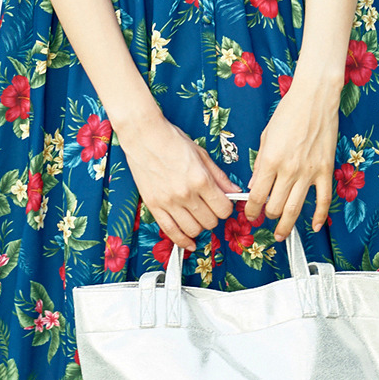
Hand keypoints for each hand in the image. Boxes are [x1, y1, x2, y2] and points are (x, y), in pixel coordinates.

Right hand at [116, 112, 241, 255]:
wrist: (144, 136)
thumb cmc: (172, 140)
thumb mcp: (202, 154)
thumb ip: (219, 177)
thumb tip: (235, 192)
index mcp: (200, 180)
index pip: (223, 209)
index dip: (226, 208)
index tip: (222, 203)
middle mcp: (185, 194)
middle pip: (210, 221)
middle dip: (213, 216)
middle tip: (209, 207)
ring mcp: (168, 202)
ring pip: (193, 229)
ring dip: (199, 227)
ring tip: (197, 217)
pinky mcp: (154, 205)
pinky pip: (170, 231)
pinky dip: (181, 241)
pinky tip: (188, 243)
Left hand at [243, 78, 339, 240]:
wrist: (315, 99)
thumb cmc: (288, 113)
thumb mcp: (266, 137)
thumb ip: (261, 164)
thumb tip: (256, 185)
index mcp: (270, 161)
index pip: (257, 196)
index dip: (251, 210)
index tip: (249, 215)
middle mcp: (289, 170)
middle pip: (275, 206)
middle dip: (267, 217)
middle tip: (264, 220)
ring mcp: (309, 172)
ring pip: (296, 209)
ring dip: (287, 225)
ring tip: (281, 234)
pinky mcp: (325, 171)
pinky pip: (323, 200)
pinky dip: (320, 216)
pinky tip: (315, 226)